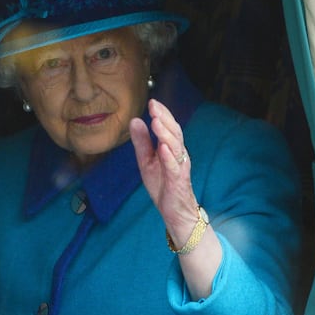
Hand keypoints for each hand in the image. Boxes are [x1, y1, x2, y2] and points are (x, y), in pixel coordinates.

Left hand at [129, 98, 199, 245]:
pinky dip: (169, 156)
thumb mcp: (146, 161)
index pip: (169, 127)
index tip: (152, 102)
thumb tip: (134, 120)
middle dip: (164, 118)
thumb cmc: (163, 185)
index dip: (162, 114)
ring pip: (175, 146)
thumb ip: (142, 142)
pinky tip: (163, 147)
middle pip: (174, 132)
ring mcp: (180, 167)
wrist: (175, 212)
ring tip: (156, 122)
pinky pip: (174, 167)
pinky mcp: (178, 181)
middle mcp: (178, 154)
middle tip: (154, 106)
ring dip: (166, 133)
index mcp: (171, 148)